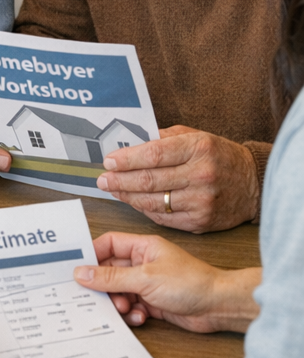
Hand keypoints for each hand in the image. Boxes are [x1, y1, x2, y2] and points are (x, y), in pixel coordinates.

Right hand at [75, 231, 259, 333]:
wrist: (220, 307)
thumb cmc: (191, 282)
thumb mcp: (145, 278)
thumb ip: (111, 277)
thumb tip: (82, 273)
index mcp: (142, 247)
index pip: (108, 244)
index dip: (92, 256)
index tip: (78, 270)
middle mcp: (143, 263)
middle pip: (110, 271)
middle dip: (105, 286)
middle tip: (100, 298)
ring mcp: (148, 283)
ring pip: (119, 291)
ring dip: (118, 302)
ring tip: (124, 308)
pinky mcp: (153, 302)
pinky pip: (131, 306)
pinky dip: (132, 313)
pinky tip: (140, 316)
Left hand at [96, 125, 260, 232]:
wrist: (254, 184)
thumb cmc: (218, 155)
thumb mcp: (194, 135)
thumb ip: (162, 138)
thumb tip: (128, 143)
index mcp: (197, 148)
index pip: (153, 155)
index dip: (126, 160)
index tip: (108, 162)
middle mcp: (201, 175)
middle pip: (149, 181)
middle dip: (120, 181)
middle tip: (102, 180)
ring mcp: (201, 201)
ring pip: (153, 202)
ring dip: (127, 197)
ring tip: (113, 190)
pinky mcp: (201, 222)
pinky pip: (164, 218)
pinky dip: (145, 210)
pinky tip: (134, 202)